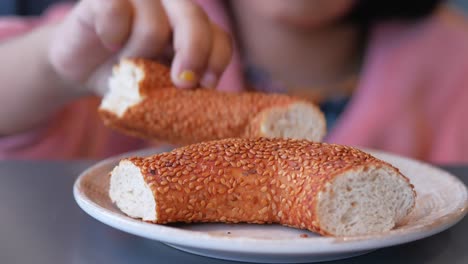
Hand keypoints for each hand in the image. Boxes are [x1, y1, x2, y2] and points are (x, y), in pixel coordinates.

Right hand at [49, 0, 232, 94]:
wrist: (80, 69)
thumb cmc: (127, 80)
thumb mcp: (160, 89)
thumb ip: (183, 87)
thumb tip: (208, 108)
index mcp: (190, 29)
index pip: (218, 35)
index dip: (217, 58)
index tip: (206, 85)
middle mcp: (169, 6)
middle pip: (194, 17)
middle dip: (193, 53)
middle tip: (181, 82)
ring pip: (153, 24)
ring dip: (138, 54)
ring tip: (126, 63)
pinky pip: (116, 10)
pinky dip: (113, 33)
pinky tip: (109, 43)